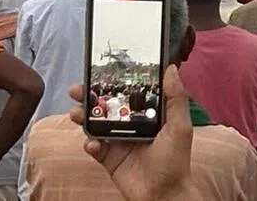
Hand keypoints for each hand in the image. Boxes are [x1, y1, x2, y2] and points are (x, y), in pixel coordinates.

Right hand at [70, 65, 196, 200]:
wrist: (163, 194)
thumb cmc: (176, 159)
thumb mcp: (180, 125)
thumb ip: (175, 98)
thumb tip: (171, 68)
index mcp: (148, 112)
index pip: (130, 91)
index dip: (116, 81)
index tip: (103, 70)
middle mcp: (132, 123)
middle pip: (108, 105)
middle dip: (91, 96)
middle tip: (77, 89)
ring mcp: (119, 140)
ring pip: (97, 124)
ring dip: (84, 117)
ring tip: (76, 112)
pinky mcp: (109, 158)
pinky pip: (95, 148)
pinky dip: (91, 144)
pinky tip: (92, 143)